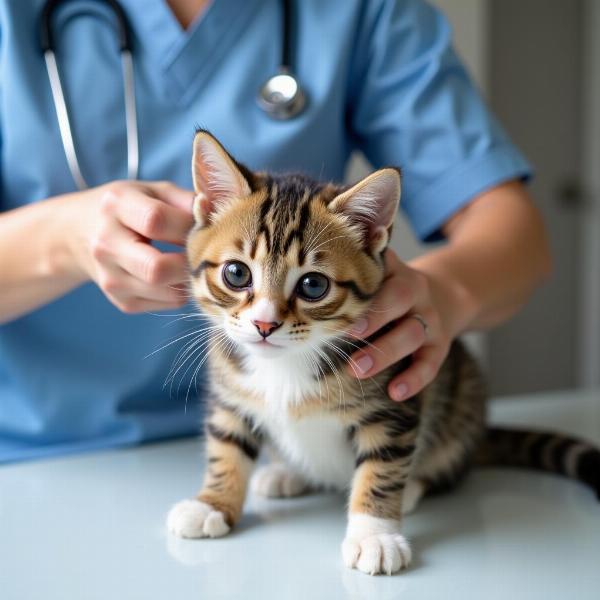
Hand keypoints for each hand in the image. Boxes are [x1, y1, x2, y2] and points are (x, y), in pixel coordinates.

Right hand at [64, 180, 193, 312]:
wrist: (80, 234)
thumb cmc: (130, 208)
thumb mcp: (153, 191)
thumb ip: (186, 200)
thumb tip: (215, 211)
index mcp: (116, 207)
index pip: (155, 221)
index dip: (187, 225)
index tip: (203, 226)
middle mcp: (106, 245)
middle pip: (156, 268)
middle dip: (189, 263)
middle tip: (202, 253)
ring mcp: (110, 278)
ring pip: (167, 292)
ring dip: (189, 279)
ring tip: (192, 263)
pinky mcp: (121, 301)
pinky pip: (166, 303)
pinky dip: (180, 290)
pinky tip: (177, 274)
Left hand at [347, 249, 452, 400]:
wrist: (442, 296)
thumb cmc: (388, 292)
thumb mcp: (375, 279)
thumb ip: (344, 285)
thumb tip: (291, 301)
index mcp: (393, 271)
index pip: (380, 270)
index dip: (360, 288)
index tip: (335, 306)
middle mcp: (415, 290)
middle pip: (401, 297)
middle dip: (373, 318)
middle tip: (347, 335)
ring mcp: (429, 319)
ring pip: (412, 333)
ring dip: (385, 352)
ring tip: (357, 369)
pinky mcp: (440, 345)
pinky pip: (430, 363)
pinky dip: (413, 379)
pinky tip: (394, 392)